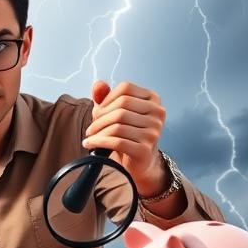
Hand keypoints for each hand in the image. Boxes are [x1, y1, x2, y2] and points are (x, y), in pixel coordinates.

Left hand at [82, 80, 167, 196]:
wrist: (139, 161)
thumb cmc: (127, 132)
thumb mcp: (115, 111)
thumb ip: (105, 96)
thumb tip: (97, 85)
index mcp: (153, 99)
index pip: (125, 88)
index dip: (106, 98)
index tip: (97, 111)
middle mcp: (158, 113)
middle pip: (121, 106)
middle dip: (100, 117)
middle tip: (91, 127)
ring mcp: (154, 132)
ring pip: (117, 125)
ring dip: (97, 131)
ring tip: (90, 136)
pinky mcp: (146, 150)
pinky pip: (117, 142)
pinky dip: (99, 142)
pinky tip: (89, 144)